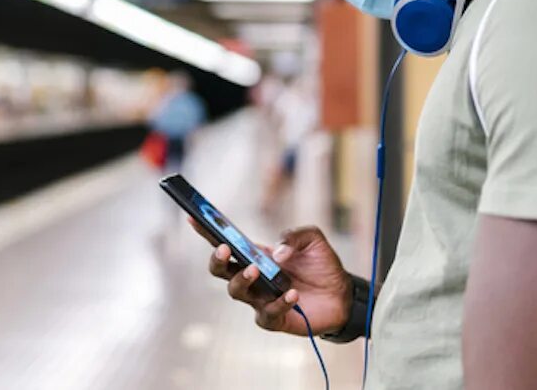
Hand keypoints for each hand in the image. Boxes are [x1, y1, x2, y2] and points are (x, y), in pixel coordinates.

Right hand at [189, 218, 351, 336]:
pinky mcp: (274, 319)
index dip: (206, 232)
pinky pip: (267, 313)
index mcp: (255, 256)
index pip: (224, 243)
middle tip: (225, 249)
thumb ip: (294, 235)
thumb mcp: (312, 239)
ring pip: (236, 292)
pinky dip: (279, 302)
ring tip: (257, 269)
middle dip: (217, 260)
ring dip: (242, 279)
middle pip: (220, 271)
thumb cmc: (322, 265)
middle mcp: (252, 278)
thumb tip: (276, 253)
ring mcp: (260, 299)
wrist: (343, 294)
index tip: (193, 218)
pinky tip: (292, 293)